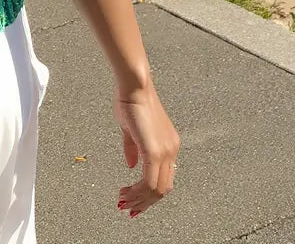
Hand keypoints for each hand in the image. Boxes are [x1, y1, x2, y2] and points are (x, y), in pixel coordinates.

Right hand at [113, 81, 179, 218]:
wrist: (135, 85)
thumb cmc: (131, 99)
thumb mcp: (131, 129)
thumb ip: (132, 148)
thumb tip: (132, 165)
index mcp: (169, 145)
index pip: (164, 179)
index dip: (149, 194)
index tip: (134, 201)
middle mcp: (171, 151)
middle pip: (162, 189)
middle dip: (144, 202)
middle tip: (127, 208)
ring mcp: (165, 152)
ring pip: (156, 189)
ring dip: (138, 200)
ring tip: (122, 202)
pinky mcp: (154, 151)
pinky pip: (148, 181)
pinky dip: (137, 192)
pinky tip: (125, 193)